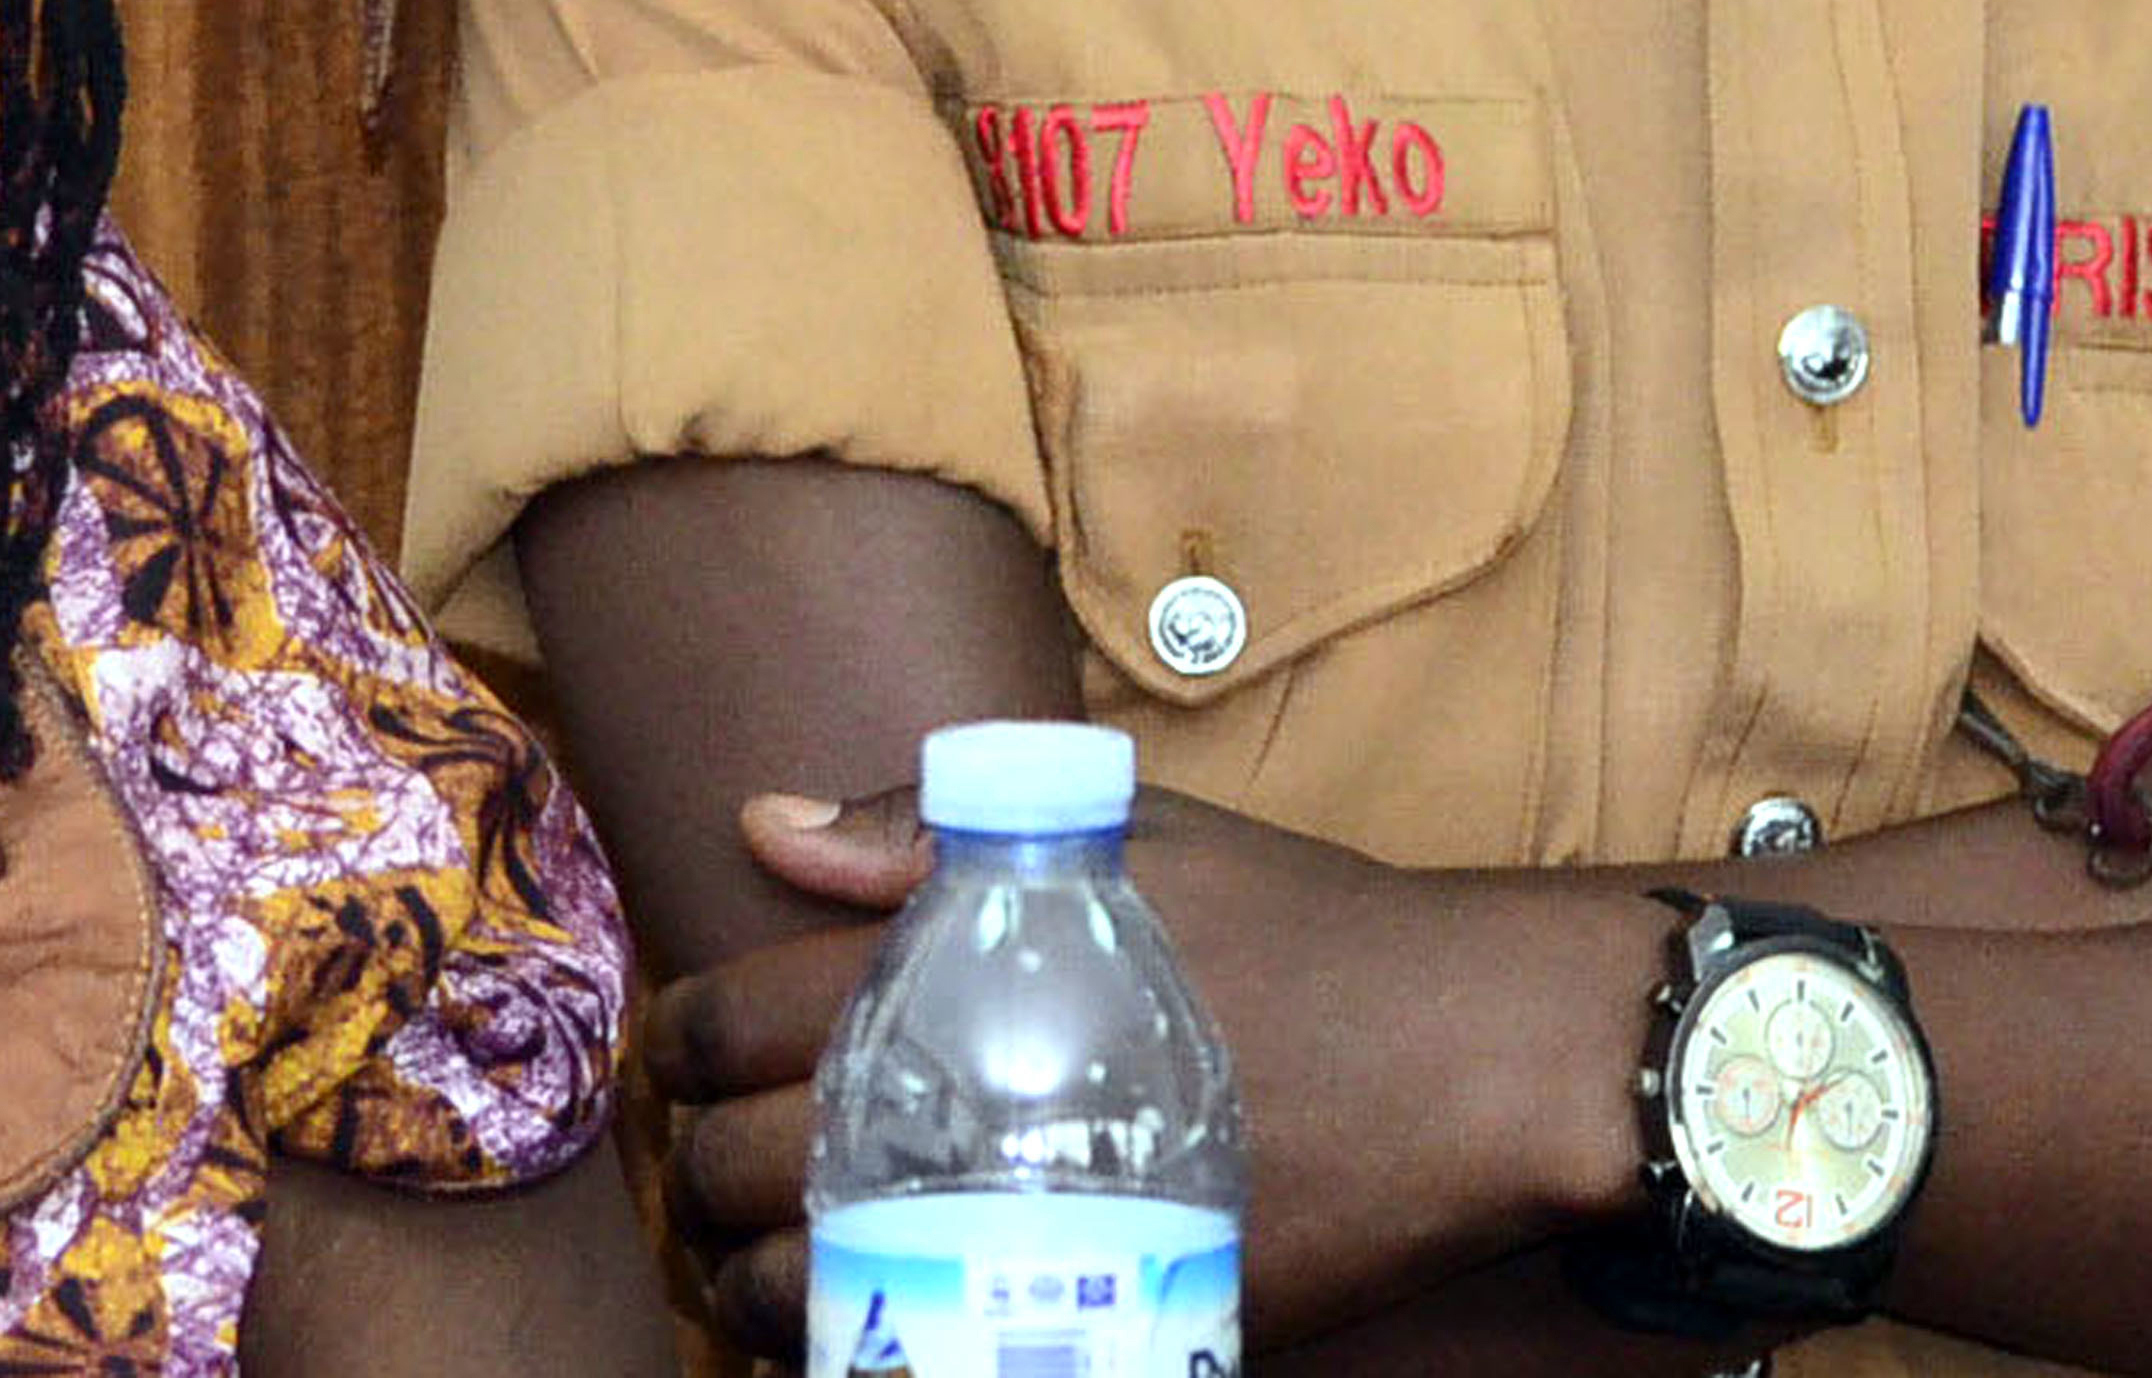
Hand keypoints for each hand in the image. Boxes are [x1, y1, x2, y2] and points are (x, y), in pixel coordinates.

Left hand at [655, 781, 1641, 1359]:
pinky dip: (874, 1361)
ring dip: (760, 1289)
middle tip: (713, 1169)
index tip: (689, 1056)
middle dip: (698, 1173)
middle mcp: (961, 1116)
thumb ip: (925, 831)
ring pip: (809, 1301)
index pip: (728, 1025)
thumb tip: (763, 827)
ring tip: (769, 1268)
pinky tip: (880, 1334)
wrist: (1469, 1059)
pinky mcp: (1104, 1327)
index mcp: (943, 982)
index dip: (681, 1044)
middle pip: (740, 1172)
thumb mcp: (1120, 836)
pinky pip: (928, 1372)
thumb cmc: (1301, 929)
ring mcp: (1028, 1241)